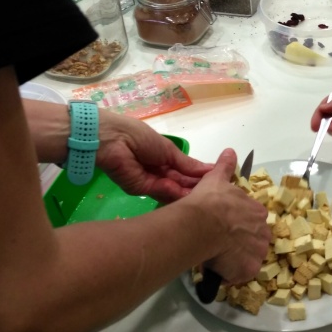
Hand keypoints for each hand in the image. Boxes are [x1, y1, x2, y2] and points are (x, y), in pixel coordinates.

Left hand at [96, 111, 214, 203]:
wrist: (113, 140)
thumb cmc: (140, 137)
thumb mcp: (168, 149)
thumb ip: (186, 164)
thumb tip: (208, 169)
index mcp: (163, 158)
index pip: (184, 170)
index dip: (199, 175)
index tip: (218, 179)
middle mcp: (158, 171)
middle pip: (180, 182)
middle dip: (196, 185)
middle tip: (215, 190)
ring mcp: (149, 182)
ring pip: (172, 190)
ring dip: (188, 191)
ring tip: (207, 193)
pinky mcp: (140, 190)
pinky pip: (161, 192)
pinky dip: (174, 193)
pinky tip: (190, 193)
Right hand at [182, 148, 270, 283]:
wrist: (202, 223)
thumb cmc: (210, 201)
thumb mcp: (217, 179)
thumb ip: (225, 166)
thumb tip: (230, 151)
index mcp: (258, 212)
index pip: (254, 220)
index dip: (239, 224)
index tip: (226, 226)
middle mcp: (263, 232)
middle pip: (255, 240)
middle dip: (241, 243)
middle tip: (221, 242)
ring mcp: (258, 252)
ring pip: (249, 258)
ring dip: (237, 259)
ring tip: (218, 256)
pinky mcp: (248, 270)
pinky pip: (241, 274)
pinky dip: (231, 274)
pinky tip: (218, 268)